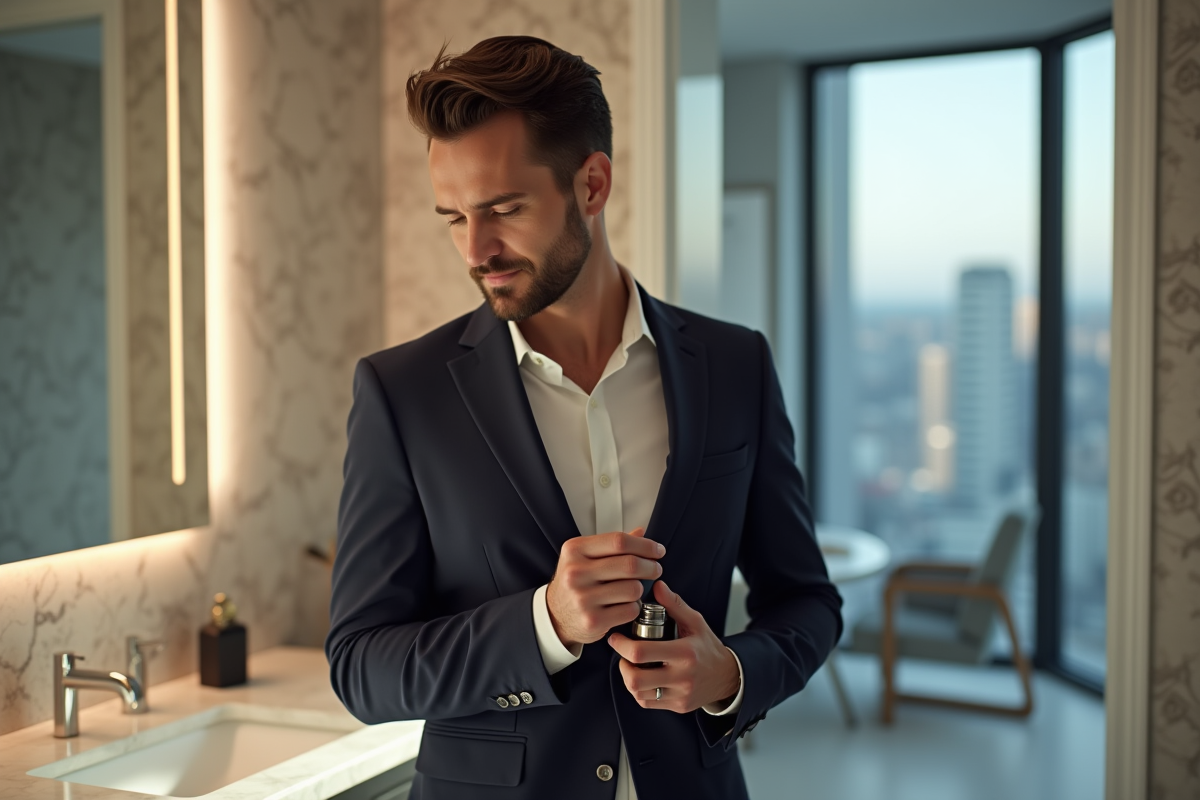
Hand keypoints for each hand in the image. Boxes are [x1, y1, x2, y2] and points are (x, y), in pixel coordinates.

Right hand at [546, 527, 664, 648]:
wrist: (555, 615)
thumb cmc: (574, 582)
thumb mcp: (584, 557)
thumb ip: (612, 545)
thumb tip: (641, 532)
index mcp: (575, 550)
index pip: (619, 541)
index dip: (644, 545)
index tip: (657, 550)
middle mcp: (575, 573)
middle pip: (629, 564)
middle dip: (650, 566)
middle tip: (655, 569)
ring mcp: (583, 598)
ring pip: (633, 589)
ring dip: (640, 589)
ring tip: (634, 589)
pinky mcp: (592, 620)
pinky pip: (630, 610)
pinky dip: (634, 607)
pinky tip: (625, 605)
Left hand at [608, 580, 739, 712]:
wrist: (728, 676)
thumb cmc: (707, 647)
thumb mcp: (695, 621)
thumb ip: (674, 603)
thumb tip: (657, 585)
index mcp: (685, 652)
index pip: (641, 652)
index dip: (621, 645)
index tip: (616, 638)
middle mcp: (682, 676)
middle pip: (636, 678)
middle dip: (622, 665)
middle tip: (622, 654)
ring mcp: (680, 694)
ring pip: (639, 693)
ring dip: (628, 679)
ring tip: (632, 666)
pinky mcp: (678, 706)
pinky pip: (647, 702)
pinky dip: (639, 691)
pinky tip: (643, 679)